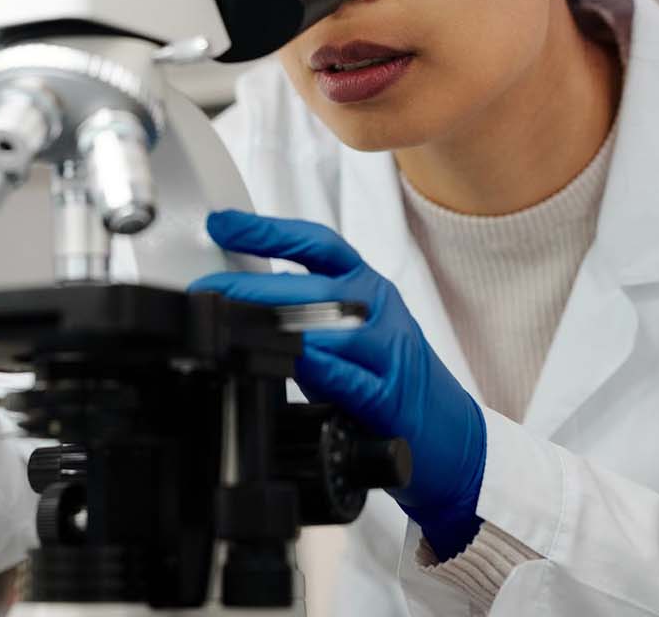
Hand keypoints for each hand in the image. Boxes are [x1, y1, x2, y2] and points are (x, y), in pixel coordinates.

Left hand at [189, 209, 485, 559]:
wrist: (449, 435)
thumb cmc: (387, 379)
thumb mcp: (346, 332)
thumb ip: (303, 312)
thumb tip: (238, 296)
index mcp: (366, 287)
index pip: (318, 245)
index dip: (268, 231)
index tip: (223, 224)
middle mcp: (379, 309)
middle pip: (314, 286)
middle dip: (255, 287)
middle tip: (210, 289)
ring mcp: (389, 351)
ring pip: (334, 326)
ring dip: (280, 325)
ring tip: (236, 321)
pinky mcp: (391, 396)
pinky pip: (352, 377)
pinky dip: (321, 368)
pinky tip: (294, 361)